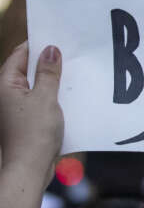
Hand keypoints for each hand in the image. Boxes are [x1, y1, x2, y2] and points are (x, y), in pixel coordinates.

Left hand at [0, 42, 62, 185]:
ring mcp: (14, 109)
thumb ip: (48, 73)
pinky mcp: (25, 121)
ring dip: (52, 82)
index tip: (58, 39)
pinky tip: (68, 98)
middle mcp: (6, 95)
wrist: (29, 168)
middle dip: (47, 64)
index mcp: (4, 85)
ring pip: (35, 87)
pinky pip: (39, 102)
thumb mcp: (45, 98)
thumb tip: (50, 50)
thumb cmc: (34, 134)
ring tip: (73, 76)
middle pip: (26, 70)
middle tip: (71, 56)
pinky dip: (52, 98)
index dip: (38, 46)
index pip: (20, 55)